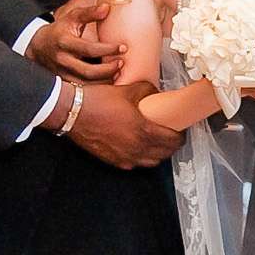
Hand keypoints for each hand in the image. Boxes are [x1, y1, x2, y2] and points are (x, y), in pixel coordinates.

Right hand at [30, 0, 123, 81]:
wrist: (38, 47)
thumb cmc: (60, 31)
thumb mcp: (72, 18)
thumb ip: (89, 13)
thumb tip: (106, 8)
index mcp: (65, 42)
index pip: (89, 49)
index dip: (108, 49)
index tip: (123, 47)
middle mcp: (63, 60)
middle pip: (88, 72)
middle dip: (108, 70)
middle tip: (121, 63)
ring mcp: (62, 74)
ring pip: (86, 85)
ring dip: (104, 81)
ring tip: (117, 72)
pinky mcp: (64, 82)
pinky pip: (83, 90)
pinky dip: (97, 87)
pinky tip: (108, 81)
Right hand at [62, 81, 181, 169]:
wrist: (72, 113)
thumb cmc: (99, 101)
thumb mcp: (127, 90)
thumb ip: (147, 90)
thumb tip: (156, 92)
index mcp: (144, 131)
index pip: (173, 141)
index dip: (181, 137)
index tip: (181, 130)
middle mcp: (137, 149)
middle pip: (165, 154)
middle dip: (172, 146)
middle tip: (172, 136)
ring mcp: (125, 157)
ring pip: (151, 162)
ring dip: (158, 154)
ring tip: (158, 143)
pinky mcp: (113, 161)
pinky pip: (134, 164)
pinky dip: (141, 158)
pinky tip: (139, 148)